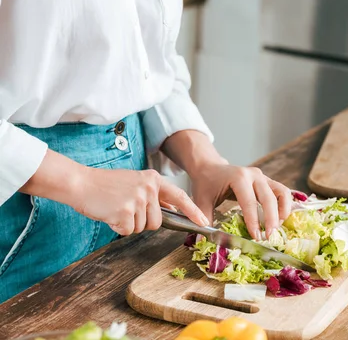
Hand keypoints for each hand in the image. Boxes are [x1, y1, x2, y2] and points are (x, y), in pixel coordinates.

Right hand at [71, 167, 208, 235]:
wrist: (81, 183)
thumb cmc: (105, 186)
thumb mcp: (134, 183)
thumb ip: (152, 195)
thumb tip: (170, 212)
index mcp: (152, 178)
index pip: (179, 197)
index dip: (192, 211)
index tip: (204, 222)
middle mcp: (148, 187)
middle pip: (157, 222)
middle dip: (142, 222)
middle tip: (124, 209)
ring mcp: (138, 199)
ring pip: (142, 228)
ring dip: (128, 224)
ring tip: (115, 208)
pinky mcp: (126, 212)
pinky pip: (128, 231)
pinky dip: (117, 227)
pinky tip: (109, 214)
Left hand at [190, 164, 291, 239]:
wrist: (210, 166)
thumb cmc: (206, 183)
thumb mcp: (202, 200)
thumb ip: (204, 218)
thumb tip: (204, 239)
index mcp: (238, 177)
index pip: (249, 201)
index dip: (253, 221)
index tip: (256, 237)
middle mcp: (253, 175)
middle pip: (268, 198)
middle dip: (271, 219)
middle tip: (269, 238)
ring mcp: (262, 176)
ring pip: (281, 192)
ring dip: (282, 211)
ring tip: (276, 229)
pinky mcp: (267, 181)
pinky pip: (282, 192)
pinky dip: (285, 205)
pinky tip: (280, 220)